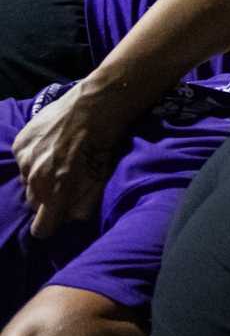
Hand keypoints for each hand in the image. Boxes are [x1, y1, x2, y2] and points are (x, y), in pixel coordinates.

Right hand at [11, 84, 126, 237]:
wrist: (92, 107)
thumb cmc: (102, 145)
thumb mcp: (101, 179)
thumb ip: (85, 203)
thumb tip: (73, 218)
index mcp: (56, 190)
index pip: (42, 228)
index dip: (49, 226)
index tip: (55, 221)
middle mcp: (35, 178)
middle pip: (35, 204)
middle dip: (48, 200)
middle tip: (65, 185)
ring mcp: (24, 160)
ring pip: (28, 183)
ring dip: (40, 179)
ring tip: (60, 163)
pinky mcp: (20, 144)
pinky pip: (23, 163)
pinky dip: (34, 161)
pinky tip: (51, 149)